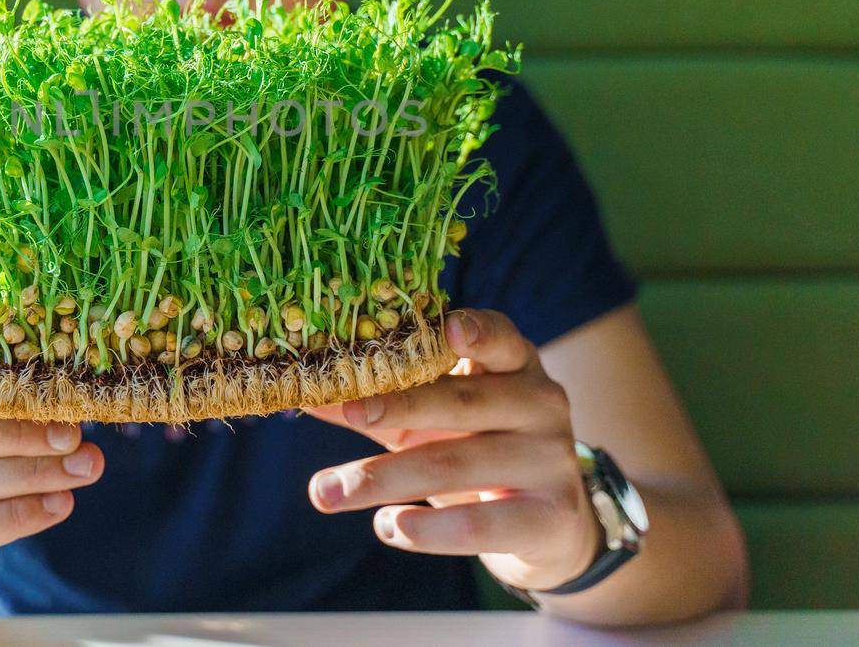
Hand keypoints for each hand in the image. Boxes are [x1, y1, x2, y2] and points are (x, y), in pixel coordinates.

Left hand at [304, 309, 601, 591]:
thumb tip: (307, 396)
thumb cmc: (478, 449)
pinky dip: (429, 530)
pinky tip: (387, 526)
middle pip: (462, 401)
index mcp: (515, 364)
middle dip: (399, 407)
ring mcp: (551, 460)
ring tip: (328, 493)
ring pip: (457, 464)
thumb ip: (379, 404)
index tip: (446, 327)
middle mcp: (541, 404)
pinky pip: (482, 524)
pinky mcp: (551, 517)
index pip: (499, 337)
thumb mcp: (432, 420)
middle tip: (347, 412)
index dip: (475, 331)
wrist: (549, 525)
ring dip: (385, 478)